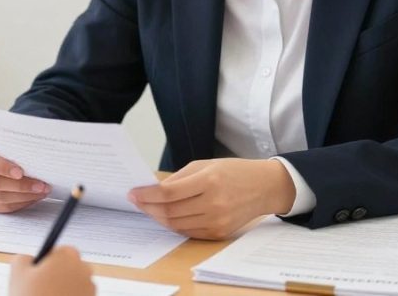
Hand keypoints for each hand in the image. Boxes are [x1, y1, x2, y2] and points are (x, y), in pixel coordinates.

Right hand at [0, 139, 50, 212]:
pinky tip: (30, 199)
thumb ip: (15, 148)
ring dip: (23, 197)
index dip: (3, 167)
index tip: (21, 173)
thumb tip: (38, 156)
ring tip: (40, 192)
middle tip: (40, 186)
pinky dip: (18, 204)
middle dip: (21, 186)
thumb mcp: (7, 142)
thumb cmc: (3, 148)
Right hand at [9, 246, 94, 295]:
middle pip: (69, 267)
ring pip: (75, 284)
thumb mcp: (17, 273)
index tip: (37, 275)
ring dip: (64, 290)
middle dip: (58, 276)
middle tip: (40, 290)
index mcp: (67, 256)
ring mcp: (90, 289)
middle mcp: (83, 269)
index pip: (59, 251)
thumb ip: (23, 258)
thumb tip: (29, 259)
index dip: (47, 262)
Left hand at [128, 158, 295, 239]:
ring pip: (176, 224)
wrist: (264, 187)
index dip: (147, 195)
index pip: (169, 194)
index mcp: (209, 181)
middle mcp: (214, 204)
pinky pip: (188, 232)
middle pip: (170, 211)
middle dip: (148, 207)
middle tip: (136, 201)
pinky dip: (173, 225)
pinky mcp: (219, 233)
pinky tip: (166, 216)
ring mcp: (217, 221)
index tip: (133, 193)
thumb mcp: (205, 165)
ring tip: (148, 208)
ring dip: (158, 217)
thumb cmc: (233, 171)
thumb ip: (179, 178)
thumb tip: (153, 189)